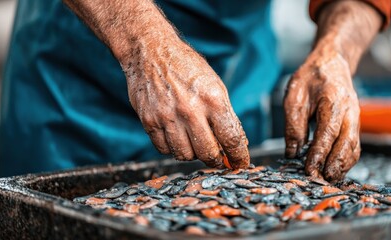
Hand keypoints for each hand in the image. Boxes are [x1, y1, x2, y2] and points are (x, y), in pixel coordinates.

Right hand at [123, 37, 249, 168]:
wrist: (150, 52)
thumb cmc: (186, 67)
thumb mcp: (215, 85)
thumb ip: (226, 115)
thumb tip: (237, 143)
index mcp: (212, 99)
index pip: (231, 139)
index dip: (239, 157)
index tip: (241, 164)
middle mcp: (190, 110)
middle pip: (208, 153)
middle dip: (216, 161)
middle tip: (218, 159)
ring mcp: (167, 117)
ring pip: (185, 155)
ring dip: (193, 154)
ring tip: (195, 143)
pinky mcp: (149, 121)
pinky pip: (164, 149)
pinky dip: (173, 149)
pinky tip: (177, 137)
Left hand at [283, 48, 360, 180]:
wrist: (332, 63)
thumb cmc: (310, 77)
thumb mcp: (294, 95)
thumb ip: (293, 123)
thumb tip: (292, 152)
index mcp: (333, 102)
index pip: (327, 133)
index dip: (318, 154)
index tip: (309, 170)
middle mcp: (350, 112)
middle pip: (346, 144)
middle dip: (333, 165)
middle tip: (320, 181)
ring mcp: (356, 118)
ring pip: (353, 148)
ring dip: (342, 166)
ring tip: (327, 180)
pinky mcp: (355, 124)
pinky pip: (354, 146)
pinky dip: (346, 161)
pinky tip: (334, 170)